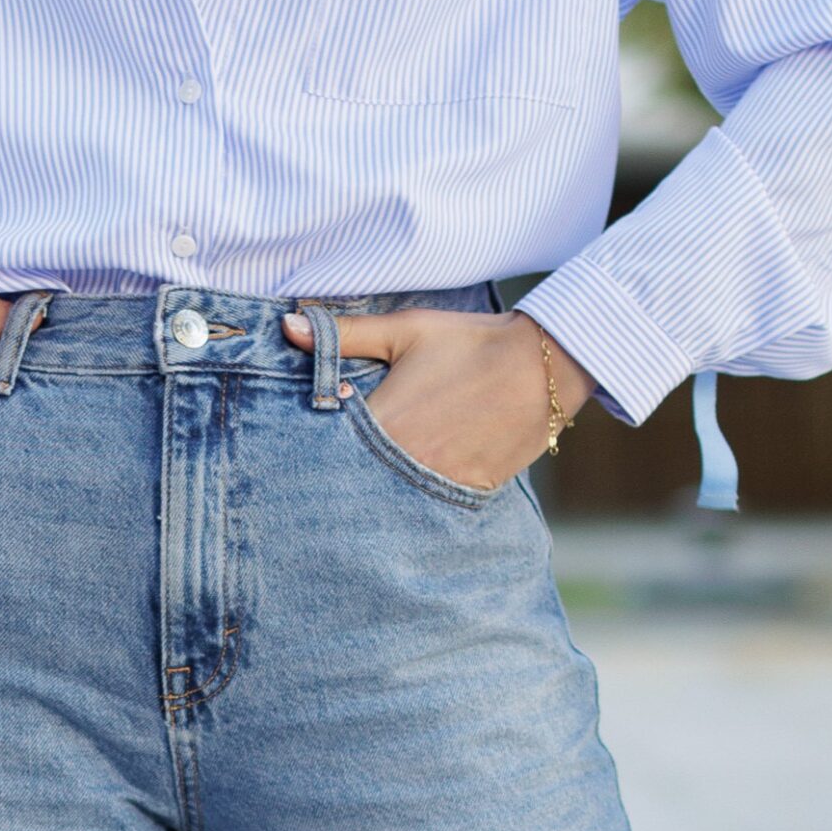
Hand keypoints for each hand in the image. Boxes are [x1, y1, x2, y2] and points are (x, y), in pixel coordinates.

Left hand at [282, 305, 593, 490]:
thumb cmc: (470, 342)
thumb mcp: (406, 330)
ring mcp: (439, 482)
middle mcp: (407, 461)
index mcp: (384, 422)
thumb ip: (345, 334)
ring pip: (391, 497)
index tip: (297, 450)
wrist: (543, 367)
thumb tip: (288, 325)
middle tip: (321, 477)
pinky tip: (408, 484)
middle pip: (355, 480)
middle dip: (341, 475)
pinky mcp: (468, 492)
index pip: (328, 448)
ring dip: (377, 489)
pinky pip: (428, 504)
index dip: (313, 449)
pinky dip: (414, 497)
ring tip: (366, 482)